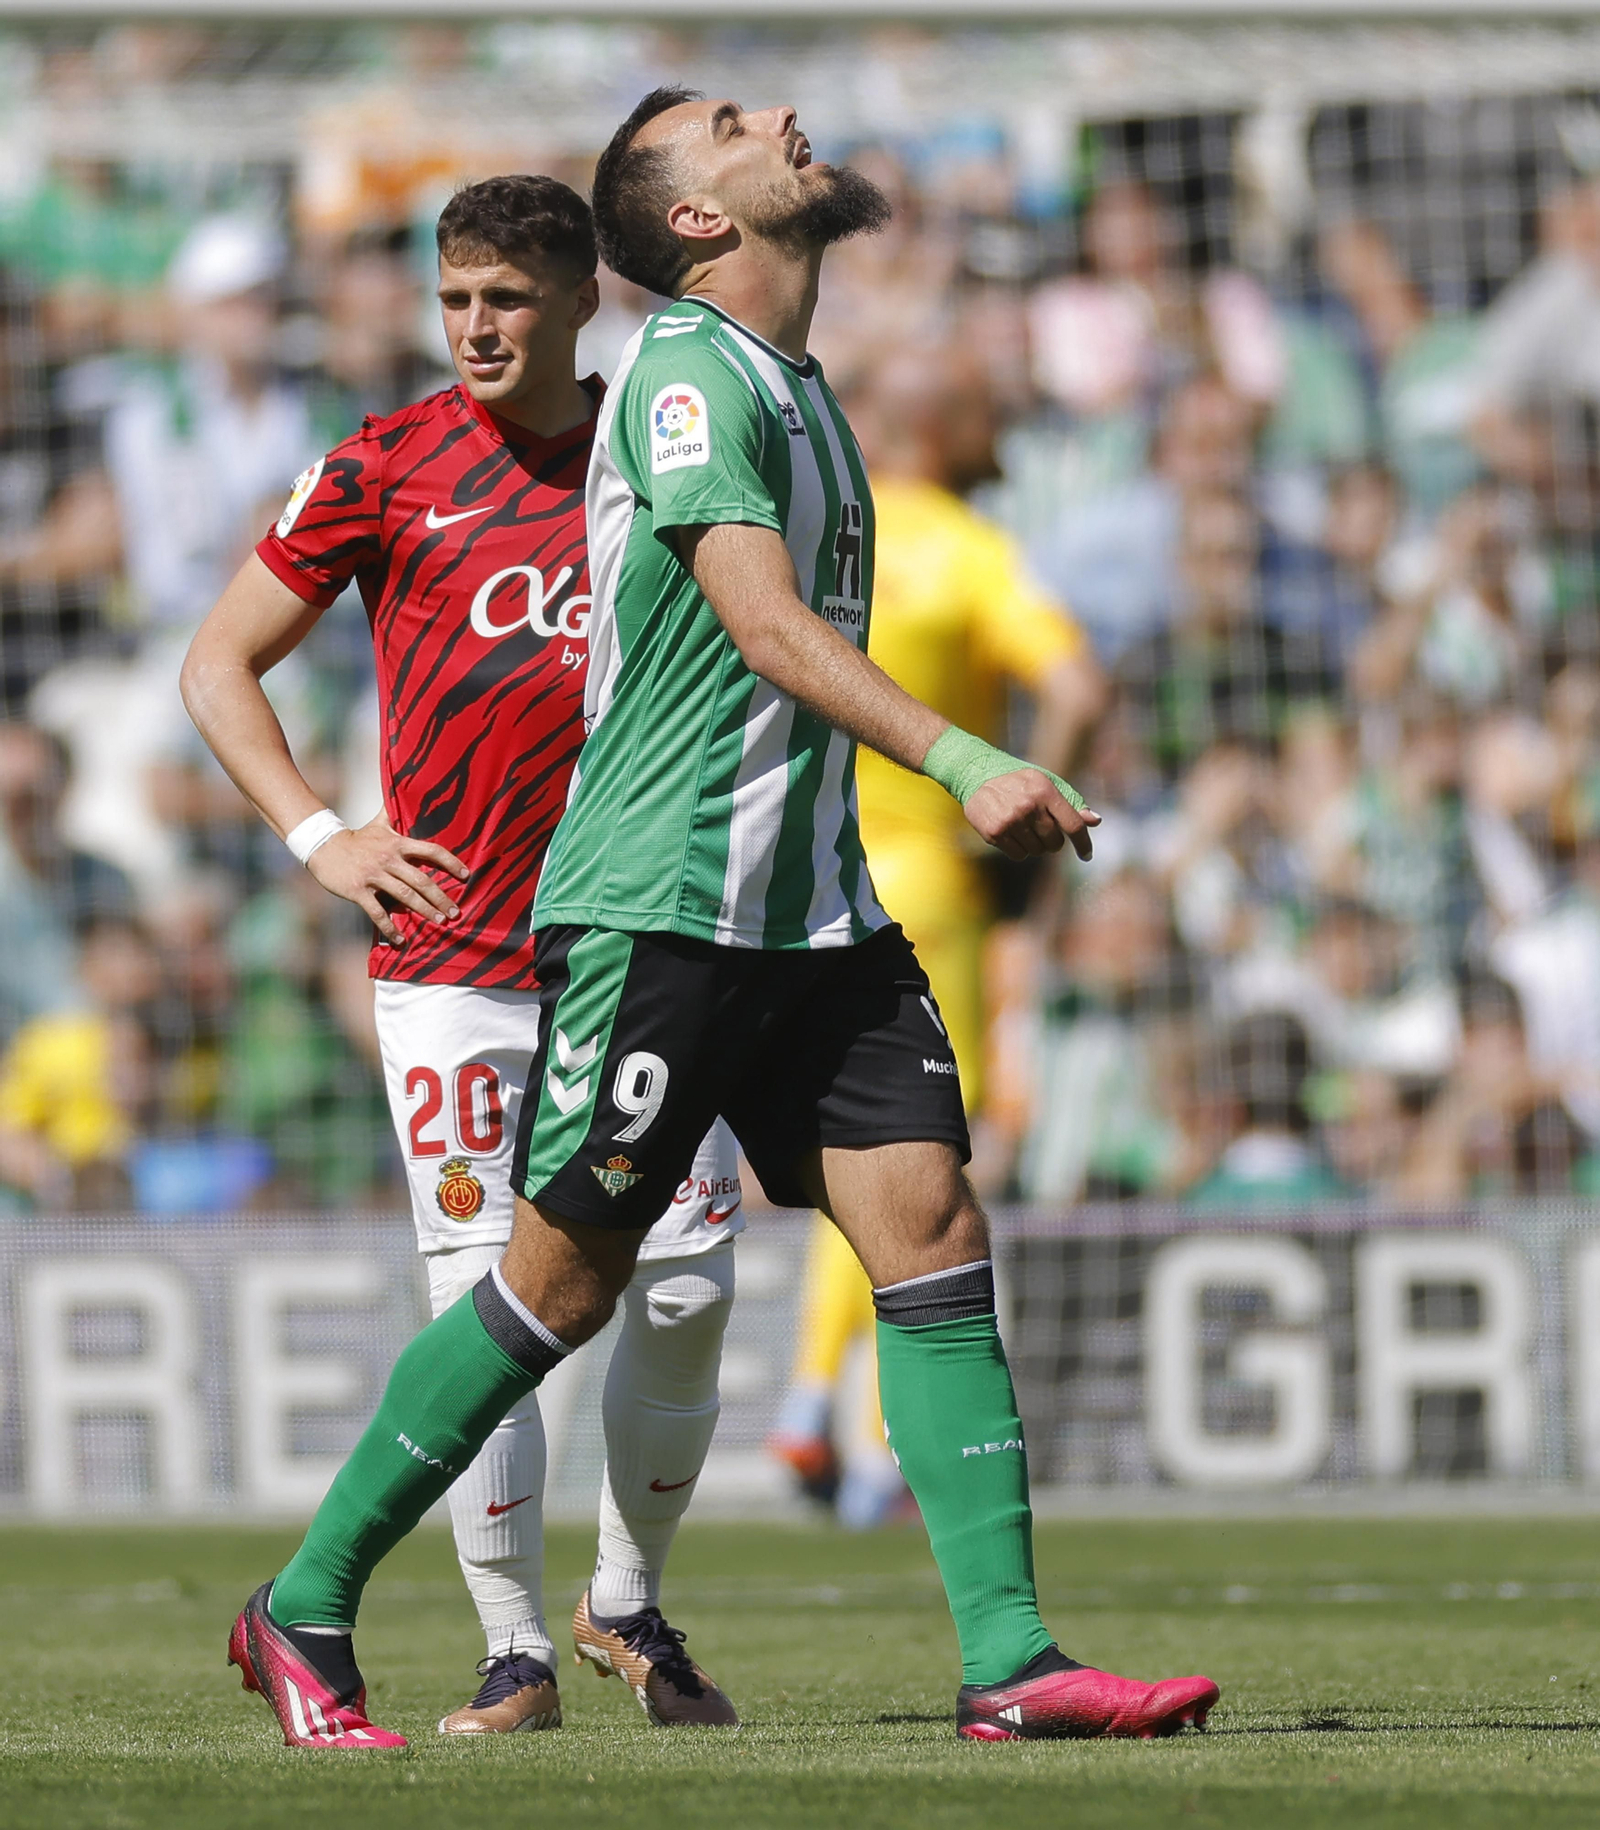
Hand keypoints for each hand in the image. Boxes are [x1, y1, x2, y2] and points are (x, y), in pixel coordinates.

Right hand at [306, 812, 468, 945]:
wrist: (323, 847)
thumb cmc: (358, 838)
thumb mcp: (379, 823)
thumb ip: (396, 813)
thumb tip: (406, 787)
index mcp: (397, 843)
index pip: (431, 851)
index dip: (450, 862)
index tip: (466, 875)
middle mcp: (389, 859)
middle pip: (422, 880)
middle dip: (441, 897)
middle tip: (455, 912)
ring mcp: (374, 876)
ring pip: (405, 896)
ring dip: (424, 911)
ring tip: (439, 923)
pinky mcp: (358, 891)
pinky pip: (377, 912)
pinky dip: (390, 927)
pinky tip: (402, 940)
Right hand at [963, 768, 1099, 861]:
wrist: (976, 775)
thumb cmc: (1019, 782)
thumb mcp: (1046, 783)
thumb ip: (1071, 803)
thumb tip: (1096, 821)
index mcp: (1046, 790)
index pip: (1073, 824)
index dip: (1083, 843)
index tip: (1086, 855)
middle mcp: (1029, 806)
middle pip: (1055, 843)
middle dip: (1052, 841)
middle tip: (1041, 829)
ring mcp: (1011, 820)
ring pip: (1037, 851)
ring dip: (1034, 845)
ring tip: (1022, 827)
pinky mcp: (995, 832)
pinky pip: (1019, 856)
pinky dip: (1019, 849)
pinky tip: (1011, 833)